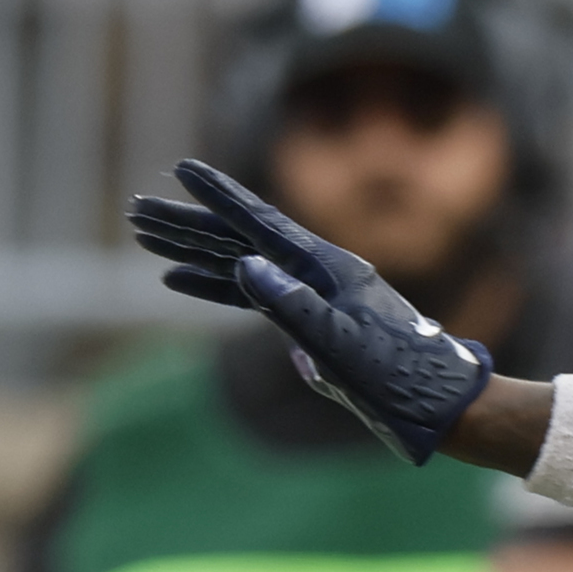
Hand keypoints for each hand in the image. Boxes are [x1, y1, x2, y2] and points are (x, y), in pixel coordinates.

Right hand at [127, 159, 491, 464]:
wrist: (437, 405)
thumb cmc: (398, 374)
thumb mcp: (339, 343)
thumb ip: (291, 304)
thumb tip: (244, 265)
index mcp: (328, 268)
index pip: (263, 223)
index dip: (220, 196)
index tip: (182, 167)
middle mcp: (318, 273)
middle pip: (241, 238)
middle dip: (187, 223)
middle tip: (135, 209)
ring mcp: (314, 296)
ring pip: (241, 263)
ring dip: (193, 251)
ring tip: (145, 238)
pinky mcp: (310, 321)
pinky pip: (252, 296)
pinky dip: (215, 286)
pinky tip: (179, 281)